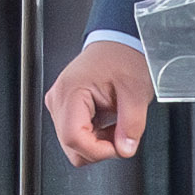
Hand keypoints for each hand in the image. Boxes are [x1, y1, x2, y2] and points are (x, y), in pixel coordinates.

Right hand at [45, 38, 155, 166]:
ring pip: (74, 146)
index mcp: (71, 92)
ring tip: (115, 122)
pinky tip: (107, 121)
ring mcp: (59, 105)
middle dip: (100, 148)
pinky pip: (77, 136)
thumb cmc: (124, 58)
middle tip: (122, 132)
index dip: (99, 151)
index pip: (74, 139)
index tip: (119, 146)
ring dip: (98, 143)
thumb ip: (132, 124)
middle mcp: (58, 99)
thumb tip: (125, 149)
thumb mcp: (136, 91)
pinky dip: (95, 137)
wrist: (119, 44)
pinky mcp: (65, 109)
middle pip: (72, 147)